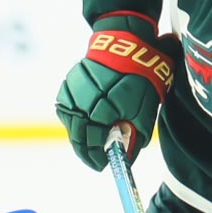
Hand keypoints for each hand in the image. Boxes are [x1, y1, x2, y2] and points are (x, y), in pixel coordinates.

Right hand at [56, 12, 177, 170]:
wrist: (125, 46)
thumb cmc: (140, 80)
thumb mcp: (144, 113)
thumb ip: (134, 139)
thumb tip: (127, 160)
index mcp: (102, 112)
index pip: (93, 144)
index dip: (97, 158)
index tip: (102, 166)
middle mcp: (83, 103)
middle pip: (78, 137)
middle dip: (86, 152)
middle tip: (95, 160)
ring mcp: (73, 93)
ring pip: (70, 124)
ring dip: (79, 136)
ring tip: (90, 144)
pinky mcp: (69, 84)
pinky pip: (67, 109)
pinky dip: (74, 119)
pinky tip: (84, 124)